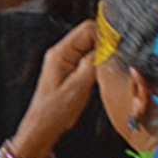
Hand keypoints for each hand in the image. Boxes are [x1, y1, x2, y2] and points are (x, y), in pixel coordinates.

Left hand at [13, 19, 100, 157]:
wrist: (41, 129)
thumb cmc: (54, 113)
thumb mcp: (78, 88)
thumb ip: (93, 64)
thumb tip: (108, 48)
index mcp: (60, 53)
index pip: (88, 28)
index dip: (105, 37)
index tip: (116, 49)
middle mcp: (61, 53)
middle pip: (90, 35)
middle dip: (104, 46)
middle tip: (111, 63)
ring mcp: (64, 60)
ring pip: (90, 47)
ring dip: (100, 56)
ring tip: (102, 72)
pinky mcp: (68, 69)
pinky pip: (87, 58)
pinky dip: (96, 64)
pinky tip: (97, 77)